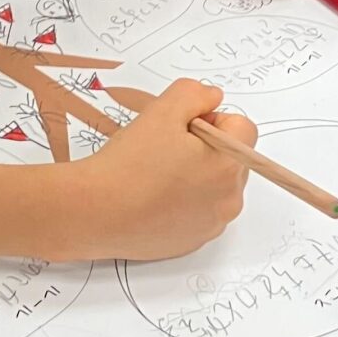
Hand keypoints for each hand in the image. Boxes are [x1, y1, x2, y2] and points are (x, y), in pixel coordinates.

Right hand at [70, 80, 254, 260]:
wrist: (94, 213)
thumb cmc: (128, 163)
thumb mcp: (162, 111)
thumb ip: (195, 94)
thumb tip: (212, 98)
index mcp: (229, 166)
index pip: (242, 129)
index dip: (210, 119)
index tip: (180, 128)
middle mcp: (229, 200)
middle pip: (230, 159)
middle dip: (204, 149)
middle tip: (162, 151)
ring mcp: (212, 225)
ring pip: (214, 187)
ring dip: (195, 176)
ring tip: (154, 176)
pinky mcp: (192, 242)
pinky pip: (198, 213)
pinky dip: (182, 203)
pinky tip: (151, 199)